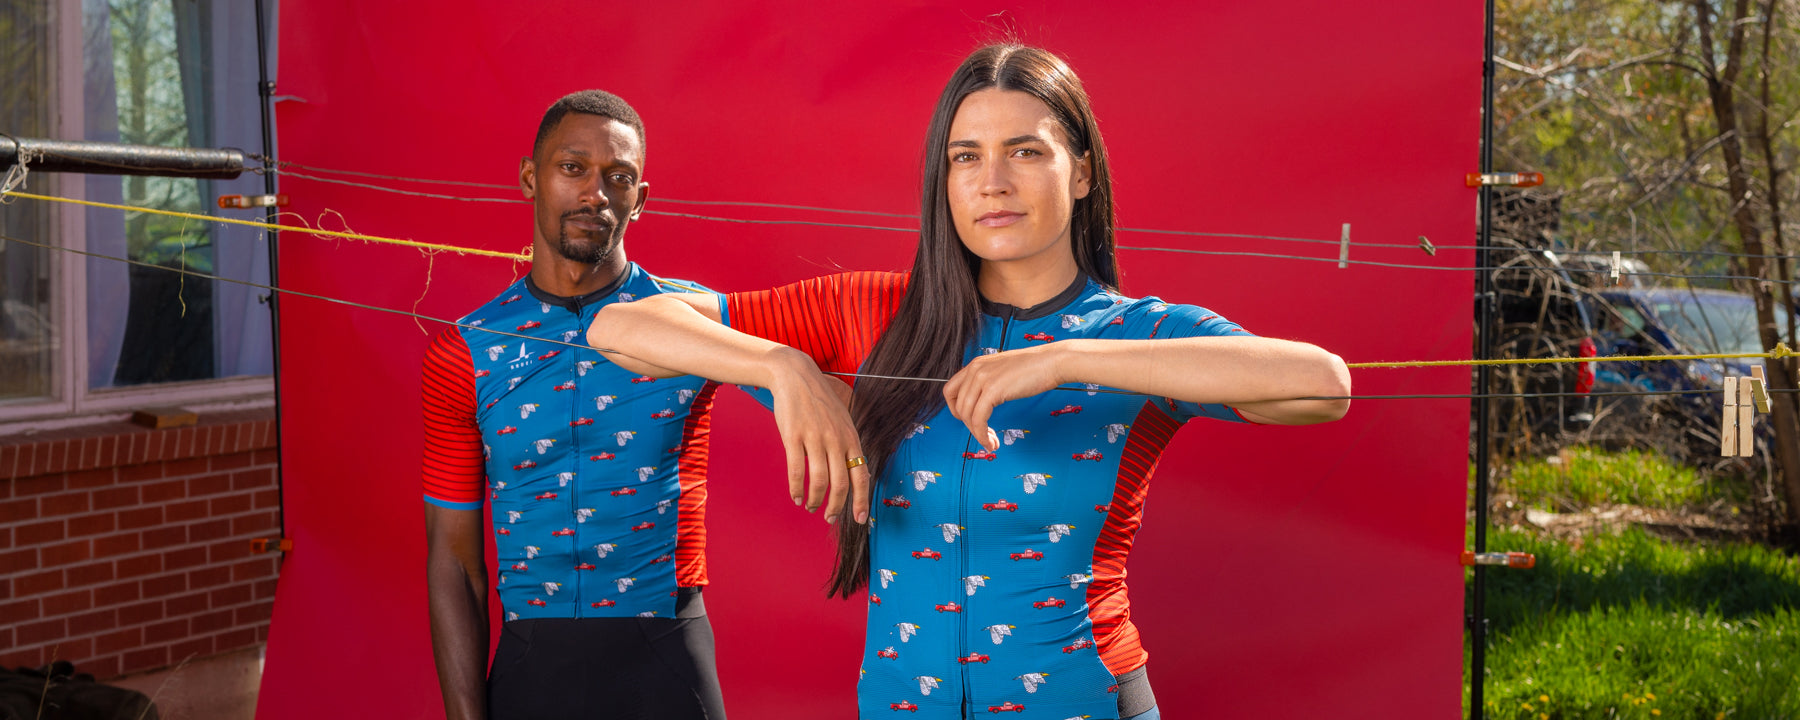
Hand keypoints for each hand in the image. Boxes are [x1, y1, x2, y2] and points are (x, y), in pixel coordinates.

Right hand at [766, 350, 871, 522]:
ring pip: (820, 481)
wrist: (796, 376)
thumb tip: (852, 474)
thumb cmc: (819, 401)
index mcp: (851, 438)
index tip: (860, 519)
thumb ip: (847, 445)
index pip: (862, 475)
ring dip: (816, 500)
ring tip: (810, 506)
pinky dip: (796, 488)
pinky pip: (797, 470)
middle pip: (841, 483)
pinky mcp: (794, 436)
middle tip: (830, 517)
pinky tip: (796, 496)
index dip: (862, 500)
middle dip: (837, 506)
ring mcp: (815, 438)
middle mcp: (836, 440)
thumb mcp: (842, 420)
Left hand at [942, 344, 1066, 451]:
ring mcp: (982, 379)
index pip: (949, 390)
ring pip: (966, 415)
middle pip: (957, 406)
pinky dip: (982, 434)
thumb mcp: (1002, 372)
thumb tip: (981, 403)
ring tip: (991, 442)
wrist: (1051, 362)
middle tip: (983, 434)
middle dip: (968, 425)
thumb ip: (988, 383)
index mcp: (976, 365)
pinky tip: (992, 441)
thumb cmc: (1034, 368)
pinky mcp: (993, 390)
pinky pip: (978, 419)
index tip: (969, 420)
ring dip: (977, 434)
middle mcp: (975, 370)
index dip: (955, 410)